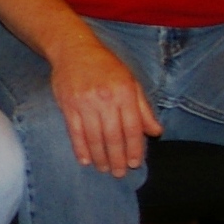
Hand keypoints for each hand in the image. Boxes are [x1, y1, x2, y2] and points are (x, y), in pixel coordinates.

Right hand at [49, 34, 159, 173]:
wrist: (74, 50)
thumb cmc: (106, 66)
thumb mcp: (131, 82)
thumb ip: (143, 108)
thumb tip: (156, 131)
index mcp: (124, 93)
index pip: (132, 127)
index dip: (134, 148)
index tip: (134, 163)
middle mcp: (105, 98)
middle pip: (113, 136)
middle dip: (117, 158)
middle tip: (119, 173)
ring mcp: (84, 102)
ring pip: (94, 137)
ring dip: (100, 157)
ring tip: (104, 169)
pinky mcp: (67, 105)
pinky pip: (75, 132)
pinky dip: (80, 148)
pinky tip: (85, 160)